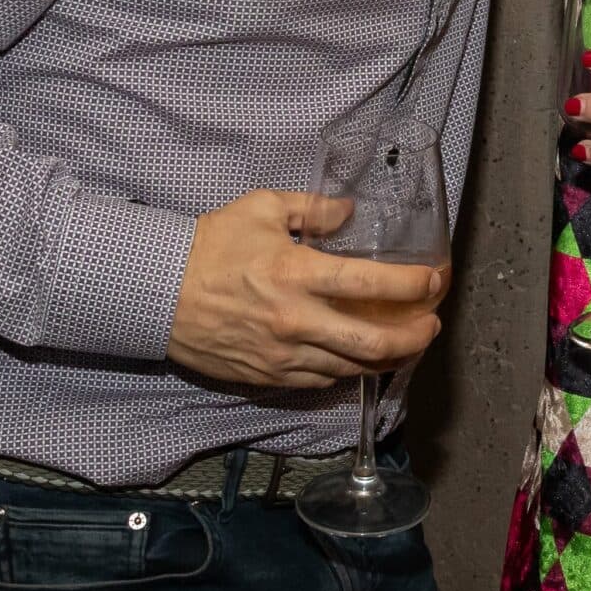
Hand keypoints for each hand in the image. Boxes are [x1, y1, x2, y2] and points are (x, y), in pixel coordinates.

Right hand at [167, 190, 447, 389]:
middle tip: (431, 325)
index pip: (371, 285)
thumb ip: (313, 209)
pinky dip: (347, 372)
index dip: (412, 286)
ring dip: (387, 359)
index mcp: (298, 274)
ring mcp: (283, 355)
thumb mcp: (262, 208)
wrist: (156, 291)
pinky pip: (320, 382)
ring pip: (351, 368)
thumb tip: (350, 214)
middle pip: (373, 342)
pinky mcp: (267, 377)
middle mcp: (297, 321)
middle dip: (414, 337)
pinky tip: (360, 360)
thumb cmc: (211, 245)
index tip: (435, 281)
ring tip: (406, 344)